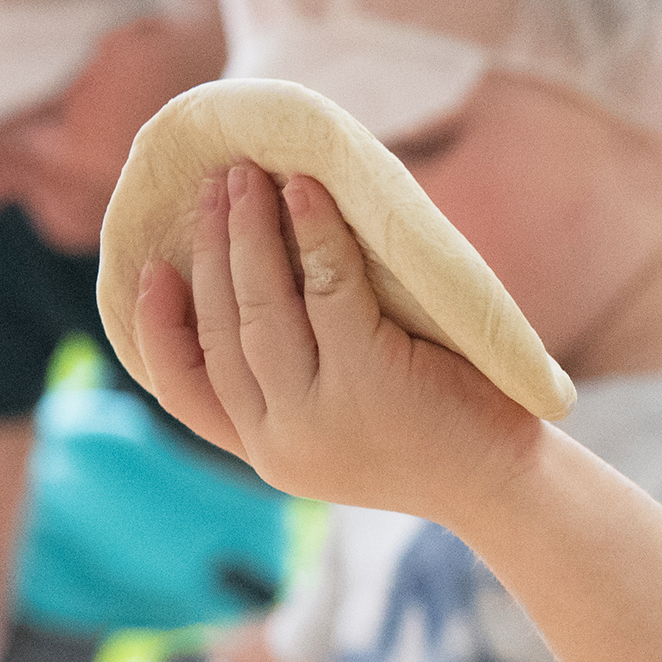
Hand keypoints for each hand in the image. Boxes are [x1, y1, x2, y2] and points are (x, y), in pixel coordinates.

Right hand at [132, 163, 543, 526]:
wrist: (511, 485)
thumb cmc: (439, 436)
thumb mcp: (349, 424)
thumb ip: (301, 380)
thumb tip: (259, 271)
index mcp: (270, 455)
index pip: (186, 391)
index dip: (157, 329)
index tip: (150, 271)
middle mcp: (283, 444)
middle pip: (221, 332)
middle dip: (210, 251)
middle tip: (212, 187)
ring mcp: (322, 415)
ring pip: (262, 306)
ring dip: (248, 232)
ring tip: (246, 175)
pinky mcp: (371, 379)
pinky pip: (330, 287)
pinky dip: (315, 233)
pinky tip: (309, 190)